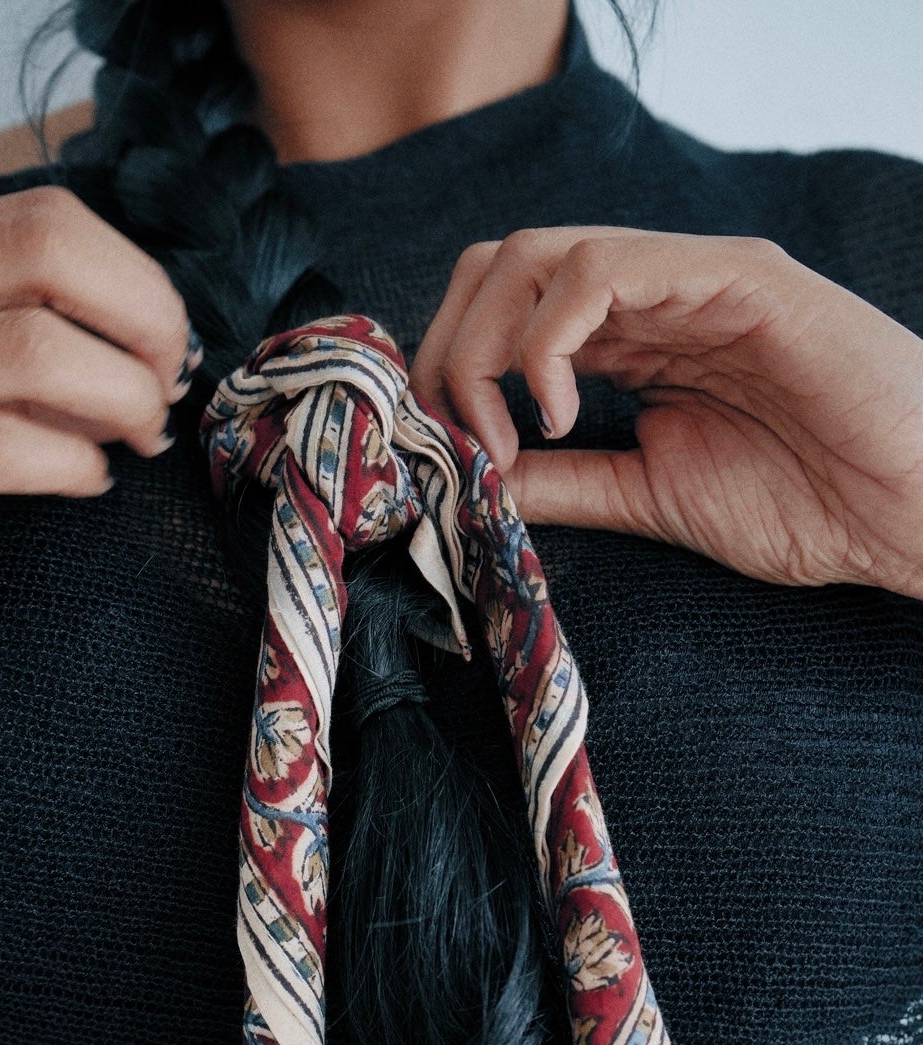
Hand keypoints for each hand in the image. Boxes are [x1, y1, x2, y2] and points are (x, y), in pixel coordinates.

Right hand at [0, 185, 195, 637]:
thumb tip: (101, 349)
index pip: (38, 217)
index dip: (129, 276)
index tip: (156, 340)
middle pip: (48, 255)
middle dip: (142, 321)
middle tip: (163, 389)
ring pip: (33, 351)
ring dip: (119, 398)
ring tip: (131, 440)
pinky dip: (66, 465)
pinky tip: (82, 481)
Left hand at [411, 227, 922, 599]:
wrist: (913, 510)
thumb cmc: (807, 501)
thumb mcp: (650, 498)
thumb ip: (566, 482)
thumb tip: (471, 482)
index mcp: (630, 344)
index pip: (499, 314)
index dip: (448, 376)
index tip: (450, 460)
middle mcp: (650, 296)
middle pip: (498, 268)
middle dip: (449, 352)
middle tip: (457, 441)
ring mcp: (691, 278)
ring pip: (536, 255)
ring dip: (487, 347)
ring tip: (505, 435)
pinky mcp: (735, 276)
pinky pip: (605, 267)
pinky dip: (550, 340)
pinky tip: (562, 412)